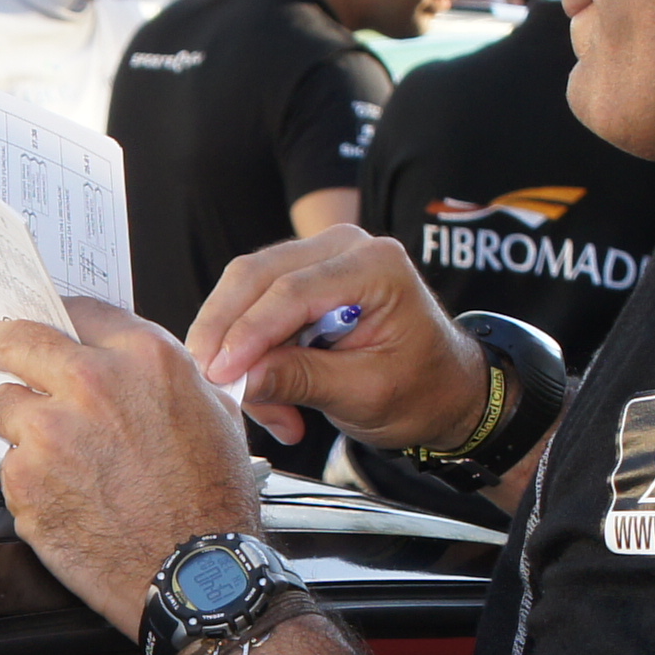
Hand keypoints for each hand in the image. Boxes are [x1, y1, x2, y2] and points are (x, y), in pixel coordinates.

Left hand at [0, 296, 265, 634]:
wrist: (195, 571)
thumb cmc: (211, 501)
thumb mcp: (214, 412)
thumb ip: (164, 376)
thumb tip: (133, 363)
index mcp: (143, 359)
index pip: (78, 310)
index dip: (58, 318)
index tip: (45, 326)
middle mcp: (91, 386)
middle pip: (15, 339)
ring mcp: (50, 434)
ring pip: (3, 406)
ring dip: (19, 424)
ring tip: (57, 455)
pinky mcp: (25, 482)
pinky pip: (9, 465)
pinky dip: (29, 478)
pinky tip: (66, 496)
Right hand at [182, 229, 489, 451]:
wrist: (444, 389)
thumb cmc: (422, 389)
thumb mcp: (365, 394)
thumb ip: (301, 380)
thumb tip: (239, 378)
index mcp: (376, 265)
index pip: (292, 291)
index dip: (248, 334)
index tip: (219, 374)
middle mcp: (344, 247)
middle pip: (256, 277)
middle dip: (226, 335)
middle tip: (211, 385)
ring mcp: (320, 257)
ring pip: (246, 291)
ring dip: (236, 349)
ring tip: (257, 407)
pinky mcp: (301, 278)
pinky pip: (253, 305)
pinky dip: (248, 350)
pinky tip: (262, 391)